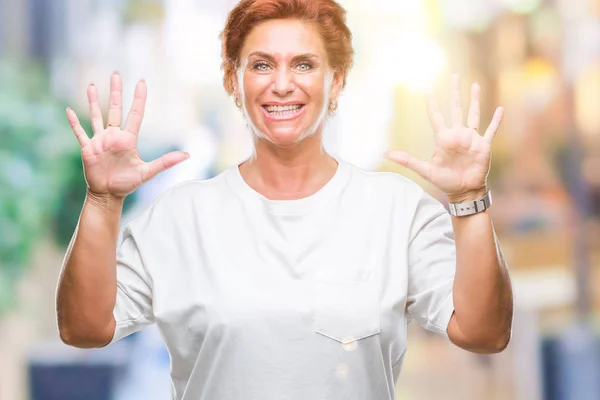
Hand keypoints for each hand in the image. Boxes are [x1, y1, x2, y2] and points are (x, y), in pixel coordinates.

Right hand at [66, 72, 188, 199]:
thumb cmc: (128, 183)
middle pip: (114, 109)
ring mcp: (100, 141)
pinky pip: (80, 132)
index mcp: (128, 139)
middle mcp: (114, 136)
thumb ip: (166, 162)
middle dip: (115, 92)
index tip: (141, 82)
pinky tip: (69, 110)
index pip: (135, 114)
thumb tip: (187, 155)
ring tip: (90, 84)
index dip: (139, 98)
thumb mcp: (148, 172)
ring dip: (92, 101)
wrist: (108, 195)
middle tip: (116, 74)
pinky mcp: (88, 148)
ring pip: (96, 116)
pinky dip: (74, 122)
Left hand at [385, 73, 502, 201]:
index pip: (436, 115)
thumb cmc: (444, 181)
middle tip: (454, 75)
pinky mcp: (483, 146)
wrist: (463, 191)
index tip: (428, 87)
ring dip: (475, 100)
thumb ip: (407, 160)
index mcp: (443, 138)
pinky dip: (496, 121)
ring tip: (475, 85)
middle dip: (454, 92)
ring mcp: (471, 139)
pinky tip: (501, 109)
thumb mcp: (425, 170)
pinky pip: (490, 130)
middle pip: (455, 108)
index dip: (432, 102)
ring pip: (473, 114)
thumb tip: (386, 153)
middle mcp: (457, 134)